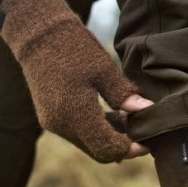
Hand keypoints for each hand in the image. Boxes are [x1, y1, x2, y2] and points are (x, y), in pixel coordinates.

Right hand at [0, 0, 152, 162]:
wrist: (38, 34)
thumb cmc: (74, 47)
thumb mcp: (104, 69)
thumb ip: (124, 95)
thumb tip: (149, 111)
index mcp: (75, 115)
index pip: (108, 149)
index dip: (131, 149)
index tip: (149, 140)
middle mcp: (61, 126)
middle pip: (99, 152)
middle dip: (123, 147)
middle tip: (144, 132)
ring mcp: (53, 123)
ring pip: (89, 144)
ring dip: (111, 138)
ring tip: (131, 120)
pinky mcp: (51, 118)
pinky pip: (79, 134)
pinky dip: (98, 130)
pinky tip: (114, 116)